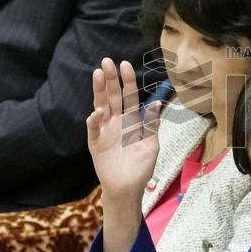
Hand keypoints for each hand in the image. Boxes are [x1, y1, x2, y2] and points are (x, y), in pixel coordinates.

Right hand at [87, 58, 160, 204]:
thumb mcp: (151, 145)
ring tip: (97, 75)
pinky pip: (94, 129)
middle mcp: (116, 122)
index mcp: (131, 121)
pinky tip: (97, 112)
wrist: (127, 189)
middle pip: (112, 96)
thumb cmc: (141, 168)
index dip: (127, 81)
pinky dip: (94, 121)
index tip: (125, 64)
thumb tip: (157, 103)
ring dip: (98, 92)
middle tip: (106, 62)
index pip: (128, 96)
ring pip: (100, 106)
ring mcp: (104, 131)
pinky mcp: (95, 143)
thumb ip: (152, 125)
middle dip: (109, 80)